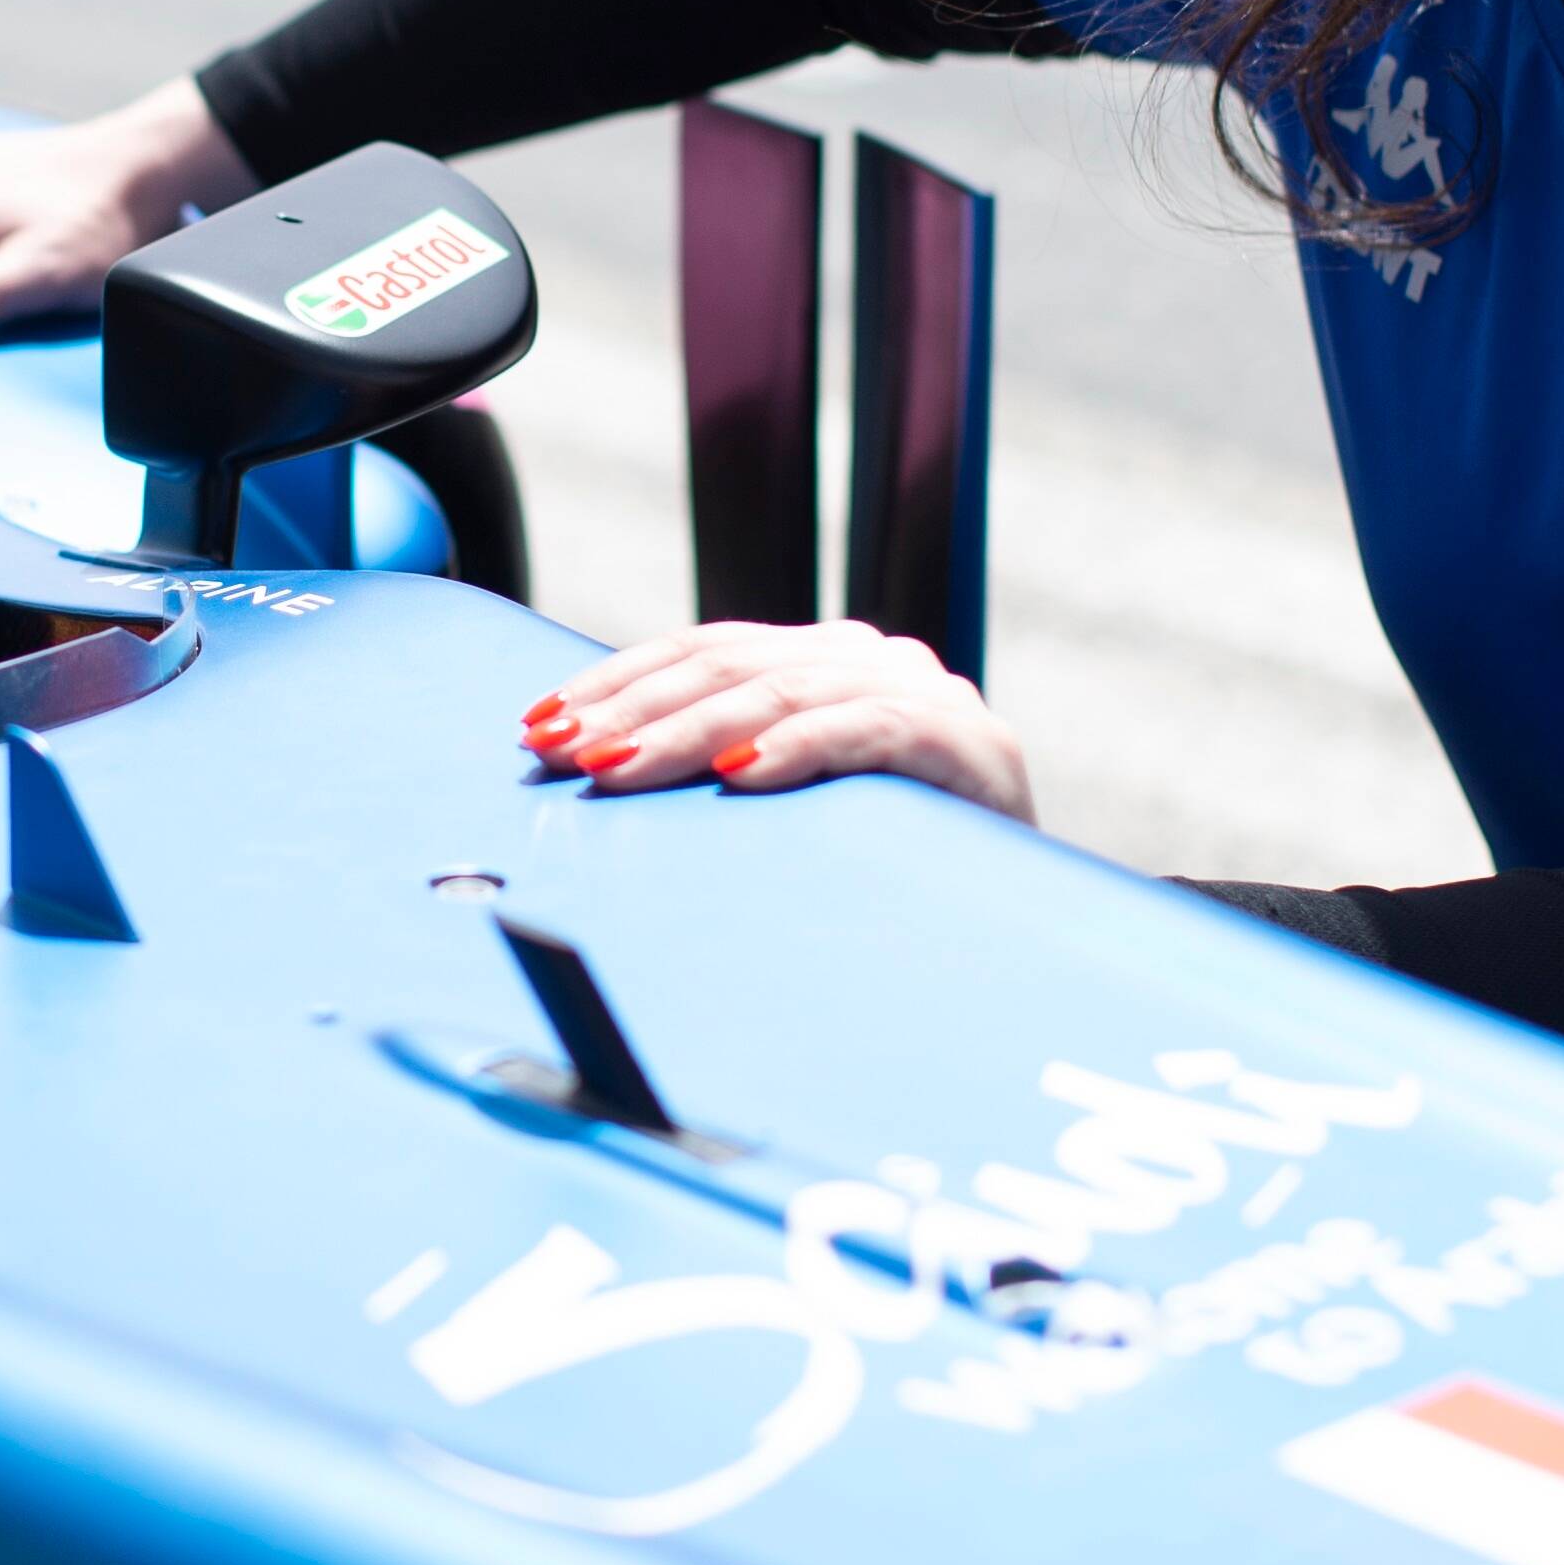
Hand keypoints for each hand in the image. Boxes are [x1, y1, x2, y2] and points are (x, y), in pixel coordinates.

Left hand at [521, 620, 1034, 821]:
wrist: (1026, 916)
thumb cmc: (890, 864)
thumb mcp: (795, 803)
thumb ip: (725, 764)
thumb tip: (597, 768)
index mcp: (826, 658)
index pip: (702, 648)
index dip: (615, 680)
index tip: (538, 724)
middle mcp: (873, 659)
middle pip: (729, 663)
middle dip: (632, 708)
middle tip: (562, 753)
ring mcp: (924, 694)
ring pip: (784, 690)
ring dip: (688, 731)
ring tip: (621, 769)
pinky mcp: (968, 744)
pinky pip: (868, 730)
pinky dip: (798, 747)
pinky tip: (741, 772)